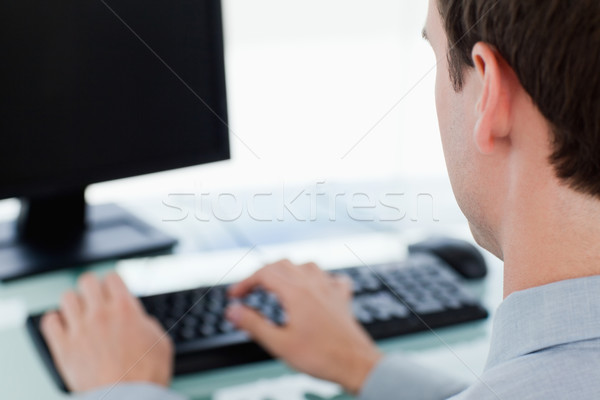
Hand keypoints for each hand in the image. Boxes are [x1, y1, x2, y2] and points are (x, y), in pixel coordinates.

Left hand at [40, 272, 173, 391]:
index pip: (112, 277)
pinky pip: (49, 322)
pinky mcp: (63, 348)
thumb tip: (139, 320)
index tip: (112, 291)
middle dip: (92, 288)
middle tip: (94, 298)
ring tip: (79, 314)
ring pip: (67, 297)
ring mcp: (79, 330)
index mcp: (125, 309)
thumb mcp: (161, 341)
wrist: (127, 399)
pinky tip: (63, 327)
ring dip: (74, 303)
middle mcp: (100, 314)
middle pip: (87, 281)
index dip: (113, 283)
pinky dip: (55, 321)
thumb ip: (146, 323)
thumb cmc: (146, 376)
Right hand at [226, 260, 381, 393]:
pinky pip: (330, 277)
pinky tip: (315, 287)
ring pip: (306, 265)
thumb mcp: (279, 344)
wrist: (356, 364)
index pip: (264, 274)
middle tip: (250, 290)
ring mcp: (330, 289)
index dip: (245, 282)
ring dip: (288, 270)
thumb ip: (253, 325)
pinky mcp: (342, 298)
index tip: (234, 296)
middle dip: (262, 274)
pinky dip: (318, 278)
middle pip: (282, 264)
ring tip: (277, 284)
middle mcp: (313, 284)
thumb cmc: (322, 356)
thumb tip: (232, 311)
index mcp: (296, 292)